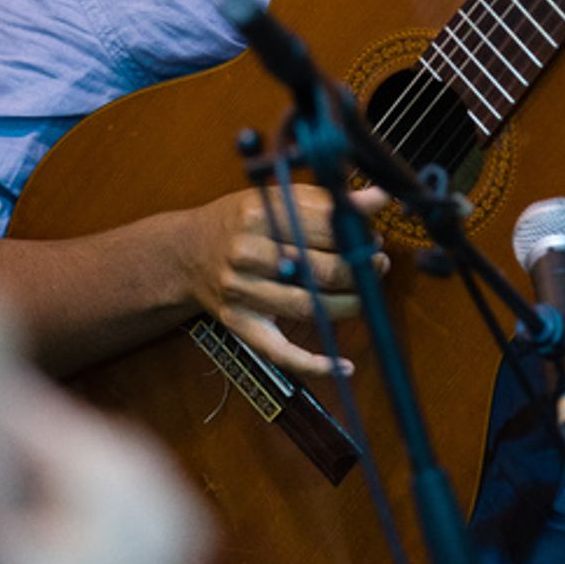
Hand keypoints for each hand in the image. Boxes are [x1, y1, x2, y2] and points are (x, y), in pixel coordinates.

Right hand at [183, 182, 391, 379]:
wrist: (186, 253)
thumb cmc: (239, 222)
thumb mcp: (275, 198)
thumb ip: (325, 199)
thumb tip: (376, 199)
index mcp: (257, 214)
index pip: (322, 226)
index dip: (355, 233)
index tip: (373, 235)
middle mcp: (246, 253)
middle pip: (318, 269)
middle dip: (358, 269)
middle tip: (378, 264)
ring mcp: (241, 292)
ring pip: (308, 307)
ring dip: (348, 306)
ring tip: (367, 296)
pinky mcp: (239, 324)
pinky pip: (280, 352)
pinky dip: (314, 364)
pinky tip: (343, 365)